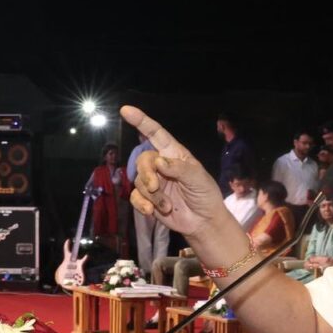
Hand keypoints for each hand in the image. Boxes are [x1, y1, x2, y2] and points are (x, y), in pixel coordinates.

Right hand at [121, 106, 228, 237]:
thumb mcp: (199, 179)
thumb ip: (180, 169)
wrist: (204, 222)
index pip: (156, 133)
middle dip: (146, 173)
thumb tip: (158, 161)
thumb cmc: (205, 195)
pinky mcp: (149, 199)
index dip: (141, 121)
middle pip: (143, 160)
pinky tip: (151, 212)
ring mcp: (154, 183)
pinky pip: (135, 197)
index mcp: (174, 154)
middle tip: (155, 186)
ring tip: (168, 206)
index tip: (126, 110)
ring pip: (139, 181)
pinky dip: (141, 204)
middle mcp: (161, 165)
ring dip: (152, 195)